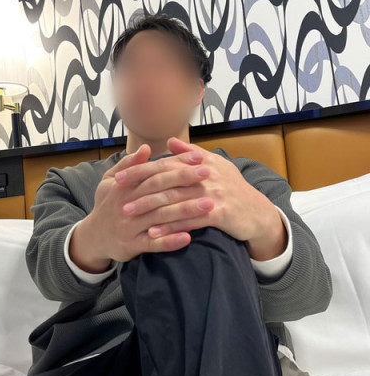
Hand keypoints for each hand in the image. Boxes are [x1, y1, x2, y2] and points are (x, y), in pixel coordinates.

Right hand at [69, 143, 213, 269]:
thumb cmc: (107, 206)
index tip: (199, 158)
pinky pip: (154, 244)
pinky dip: (170, 241)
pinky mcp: (132, 245)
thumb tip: (146, 148)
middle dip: (185, 181)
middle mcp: (127, 204)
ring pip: (160, 217)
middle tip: (210, 174)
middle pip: (159, 190)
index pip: (154, 171)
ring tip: (209, 205)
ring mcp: (129, 226)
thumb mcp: (110, 182)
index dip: (177, 163)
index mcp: (124, 186)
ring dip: (185, 211)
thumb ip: (128, 165)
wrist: (93, 238)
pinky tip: (188, 238)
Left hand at [115, 137, 287, 261]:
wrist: (258, 213)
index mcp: (202, 163)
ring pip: (175, 201)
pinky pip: (190, 221)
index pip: (166, 164)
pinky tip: (153, 233)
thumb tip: (169, 142)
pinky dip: (170, 227)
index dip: (141, 170)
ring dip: (150, 208)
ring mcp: (214, 195)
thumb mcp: (215, 166)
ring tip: (130, 214)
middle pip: (167, 181)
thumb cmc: (233, 189)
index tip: (120, 177)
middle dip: (140, 188)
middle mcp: (207, 176)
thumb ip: (191, 153)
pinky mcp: (220, 214)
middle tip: (118, 196)